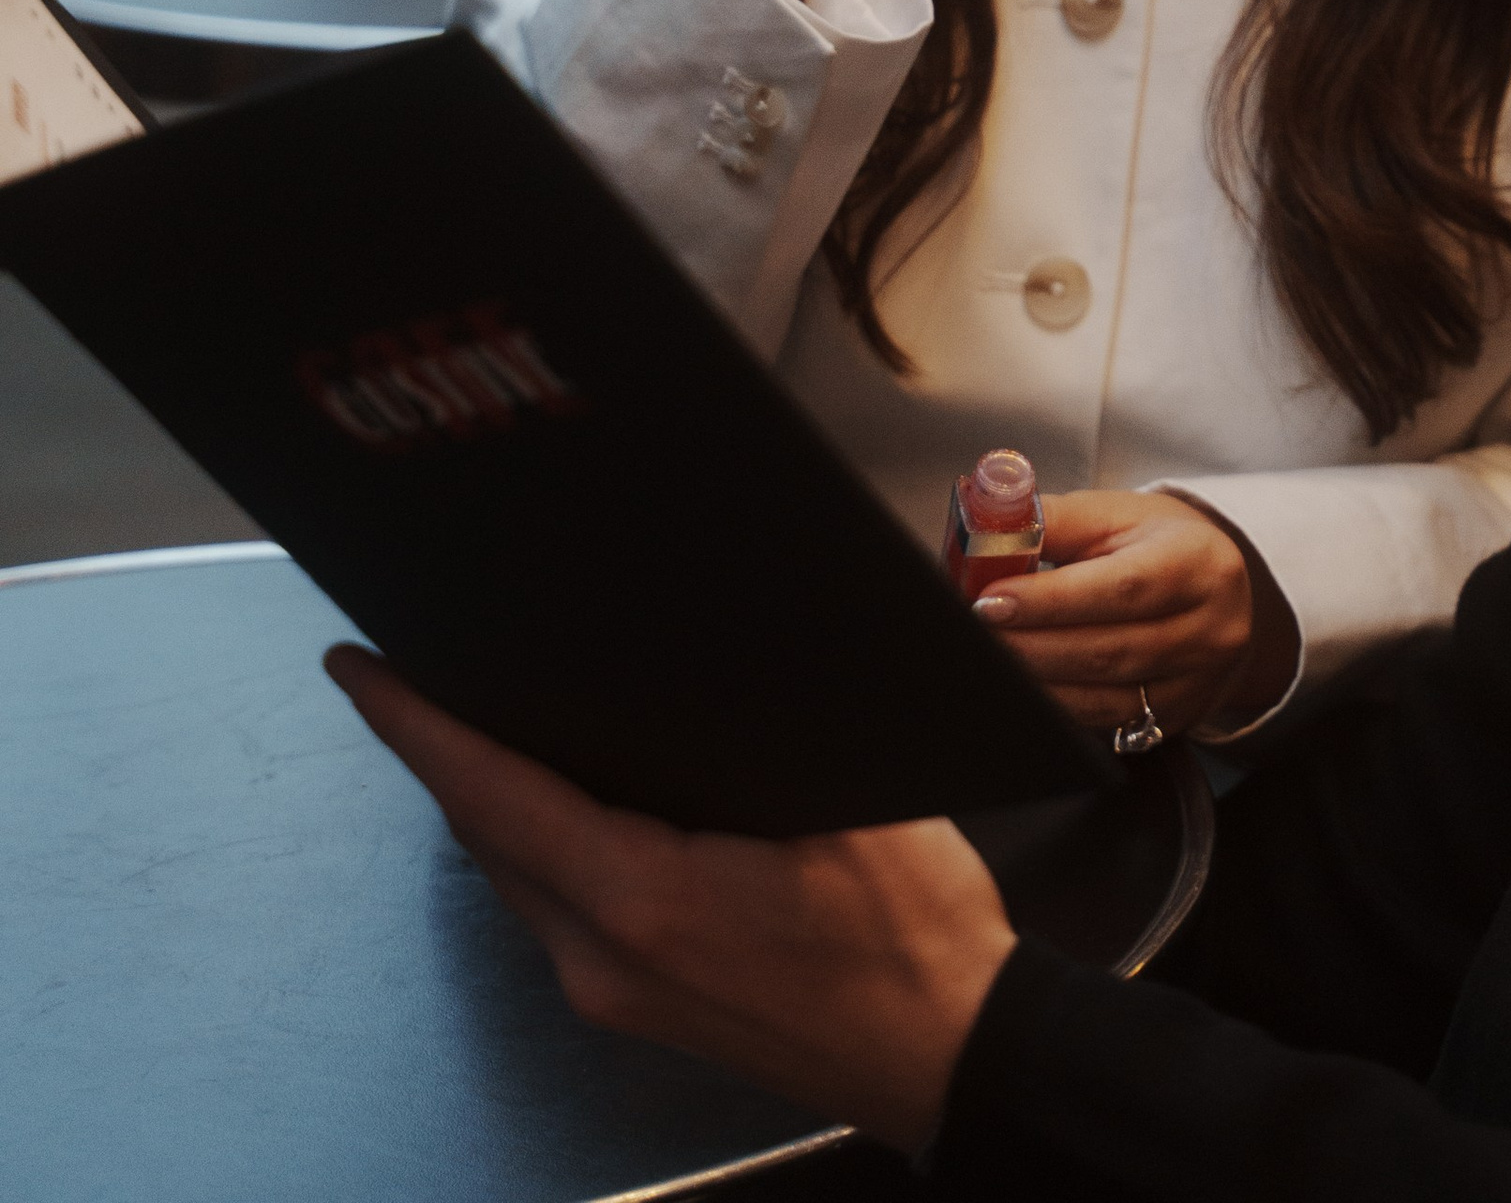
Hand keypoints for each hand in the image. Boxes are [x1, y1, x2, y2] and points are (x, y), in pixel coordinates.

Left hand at [324, 648, 1011, 1153]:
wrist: (949, 1055)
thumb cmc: (913, 938)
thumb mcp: (844, 806)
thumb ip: (748, 740)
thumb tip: (682, 663)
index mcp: (643, 903)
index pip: (491, 795)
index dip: (413, 725)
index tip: (356, 668)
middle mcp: (602, 958)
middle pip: (484, 834)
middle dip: (438, 746)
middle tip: (413, 660)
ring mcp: (612, 991)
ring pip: (513, 871)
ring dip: (484, 792)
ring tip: (474, 710)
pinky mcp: (635, 1002)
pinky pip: (554, 902)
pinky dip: (533, 835)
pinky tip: (557, 790)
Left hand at [976, 488, 1299, 737]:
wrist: (1219, 592)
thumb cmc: (1161, 544)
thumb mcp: (1118, 515)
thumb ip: (1055, 522)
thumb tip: (990, 533)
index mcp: (1199, 565)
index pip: (1121, 588)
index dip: (1051, 600)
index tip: (991, 600)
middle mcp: (1210, 631)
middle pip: (1109, 650)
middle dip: (1031, 644)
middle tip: (976, 631)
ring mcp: (1197, 685)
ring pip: (1106, 697)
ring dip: (1038, 682)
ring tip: (991, 659)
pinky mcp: (1177, 721)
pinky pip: (1108, 725)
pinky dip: (1060, 708)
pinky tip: (1026, 688)